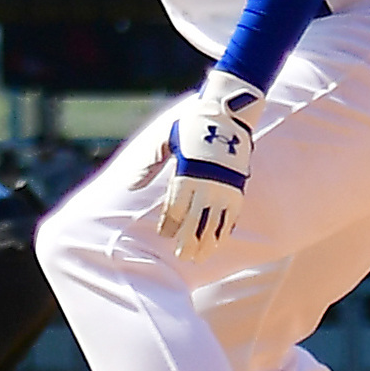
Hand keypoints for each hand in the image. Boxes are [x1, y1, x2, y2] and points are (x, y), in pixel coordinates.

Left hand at [154, 83, 267, 247]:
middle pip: (194, 223)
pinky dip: (224, 231)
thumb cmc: (191, 125)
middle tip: (182, 256)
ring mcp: (224, 188)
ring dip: (206, 243)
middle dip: (187, 242)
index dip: (169, 225)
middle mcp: (206, 185)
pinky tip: (218, 241)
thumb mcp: (166, 139)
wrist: (227, 113)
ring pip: (214, 224)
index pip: (175, 209)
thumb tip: (130, 186)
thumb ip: (149, 164)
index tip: (164, 235)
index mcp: (186, 174)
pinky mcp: (238, 187)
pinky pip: (231, 216)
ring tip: (199, 257)